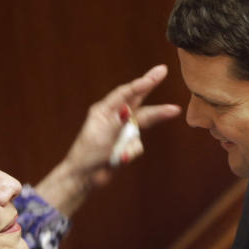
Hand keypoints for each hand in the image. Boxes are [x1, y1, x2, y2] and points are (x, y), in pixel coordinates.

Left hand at [34, 65, 181, 215]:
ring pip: (140, 130)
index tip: (155, 76)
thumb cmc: (87, 154)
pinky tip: (117, 160)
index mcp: (104, 110)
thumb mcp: (101, 136)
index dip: (141, 83)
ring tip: (120, 156)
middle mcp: (116, 117)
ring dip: (131, 144)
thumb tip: (128, 110)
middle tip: (163, 71)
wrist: (85, 178)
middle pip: (138, 100)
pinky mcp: (128, 145)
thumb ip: (117, 122)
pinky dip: (129, 154)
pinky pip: (137, 147)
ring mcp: (123, 131)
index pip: (126, 93)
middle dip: (150, 86)